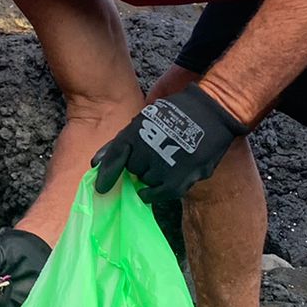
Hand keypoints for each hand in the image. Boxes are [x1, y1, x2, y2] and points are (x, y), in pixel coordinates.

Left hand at [93, 84, 247, 203]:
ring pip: (147, 181)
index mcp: (137, 131)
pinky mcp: (180, 178)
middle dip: (139, 166)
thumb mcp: (144, 121)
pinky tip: (154, 189)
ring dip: (151, 177)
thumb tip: (95, 163)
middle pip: (133, 170)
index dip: (106, 173)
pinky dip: (155, 194)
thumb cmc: (174, 115)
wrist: (211, 112)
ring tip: (165, 163)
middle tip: (153, 156)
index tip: (100, 188)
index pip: (115, 156)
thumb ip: (119, 144)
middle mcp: (148, 149)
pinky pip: (161, 194)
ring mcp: (164, 165)